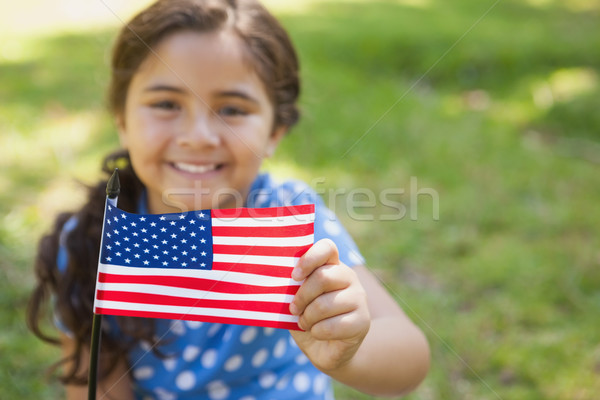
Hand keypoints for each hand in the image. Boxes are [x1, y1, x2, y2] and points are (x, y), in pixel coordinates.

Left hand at [289, 239, 370, 371]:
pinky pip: (332, 326)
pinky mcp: (363, 321)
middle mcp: (349, 278)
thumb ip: (292, 289)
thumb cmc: (309, 319)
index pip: (327, 248)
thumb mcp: (297, 301)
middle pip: (323, 277)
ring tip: (305, 323)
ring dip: (308, 318)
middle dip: (302, 296)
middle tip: (293, 309)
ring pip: (325, 304)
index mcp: (332, 266)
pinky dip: (317, 332)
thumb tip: (277, 283)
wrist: (327, 350)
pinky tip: (317, 332)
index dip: (309, 258)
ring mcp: (359, 299)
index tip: (294, 276)